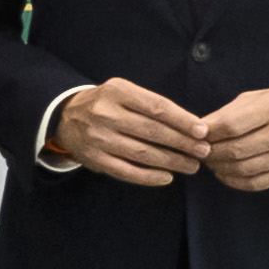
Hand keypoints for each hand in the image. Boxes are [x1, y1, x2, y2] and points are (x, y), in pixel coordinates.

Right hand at [43, 77, 208, 189]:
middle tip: (203, 152)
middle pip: (152, 131)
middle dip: (183, 143)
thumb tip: (191, 126)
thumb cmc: (105, 103)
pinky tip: (166, 177)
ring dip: (172, 161)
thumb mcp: (124, 91)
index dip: (183, 121)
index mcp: (117, 92)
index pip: (157, 107)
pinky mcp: (94, 159)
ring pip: (142, 153)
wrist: (65, 117)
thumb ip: (151, 105)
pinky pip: (126, 171)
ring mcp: (98, 138)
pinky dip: (149, 177)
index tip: (203, 131)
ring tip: (191, 166)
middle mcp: (105, 114)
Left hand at [198, 85, 268, 194]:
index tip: (195, 134)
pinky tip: (224, 172)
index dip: (208, 133)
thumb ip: (227, 113)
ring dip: (219, 167)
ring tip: (211, 160)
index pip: (231, 126)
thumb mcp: (257, 98)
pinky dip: (233, 181)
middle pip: (235, 150)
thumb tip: (198, 128)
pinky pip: (255, 183)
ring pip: (243, 168)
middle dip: (210, 152)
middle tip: (199, 150)